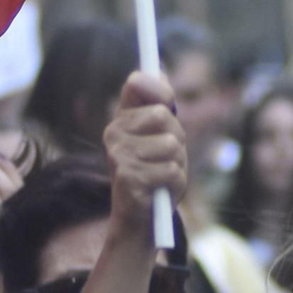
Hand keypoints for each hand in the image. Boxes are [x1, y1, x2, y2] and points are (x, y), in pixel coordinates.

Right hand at [103, 72, 187, 231]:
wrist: (140, 220)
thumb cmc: (155, 175)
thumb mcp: (160, 138)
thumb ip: (160, 106)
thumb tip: (159, 71)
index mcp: (122, 120)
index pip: (138, 84)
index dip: (159, 88)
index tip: (168, 100)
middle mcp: (114, 133)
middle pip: (162, 115)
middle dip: (177, 137)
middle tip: (167, 156)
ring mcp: (119, 155)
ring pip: (171, 144)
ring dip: (178, 163)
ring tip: (163, 175)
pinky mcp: (128, 177)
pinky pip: (171, 170)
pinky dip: (175, 182)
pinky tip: (160, 191)